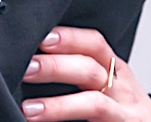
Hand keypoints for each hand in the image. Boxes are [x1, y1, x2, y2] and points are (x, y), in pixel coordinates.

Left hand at [21, 27, 150, 120]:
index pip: (95, 44)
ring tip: (29, 109)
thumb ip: (82, 67)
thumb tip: (35, 57)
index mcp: (115, 68)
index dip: (69, 38)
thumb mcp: (111, 80)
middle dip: (56, 67)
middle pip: (90, 70)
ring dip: (58, 106)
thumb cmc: (123, 106)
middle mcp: (122, 89)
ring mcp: (124, 114)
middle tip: (27, 68)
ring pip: (94, 105)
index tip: (41, 37)